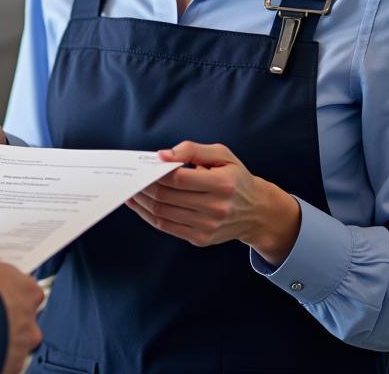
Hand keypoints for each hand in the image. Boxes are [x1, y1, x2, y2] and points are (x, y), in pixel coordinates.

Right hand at [0, 228, 43, 373]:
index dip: (7, 285)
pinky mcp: (8, 367)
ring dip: (1, 336)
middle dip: (6, 313)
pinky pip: (3, 362)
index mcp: (28, 291)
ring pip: (15, 342)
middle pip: (23, 316)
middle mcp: (31, 321)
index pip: (25, 286)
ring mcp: (21, 347)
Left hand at [125, 141, 301, 265]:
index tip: (145, 164)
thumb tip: (163, 155)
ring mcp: (207, 227)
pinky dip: (148, 215)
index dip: (157, 172)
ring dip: (142, 201)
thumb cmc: (236, 178)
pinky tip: (139, 204)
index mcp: (222, 184)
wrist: (257, 212)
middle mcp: (215, 208)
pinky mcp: (200, 239)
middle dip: (145, 185)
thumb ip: (192, 149)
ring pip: (163, 213)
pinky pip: (166, 226)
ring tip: (131, 189)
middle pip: (167, 196)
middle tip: (132, 176)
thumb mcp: (222, 155)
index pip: (179, 179)